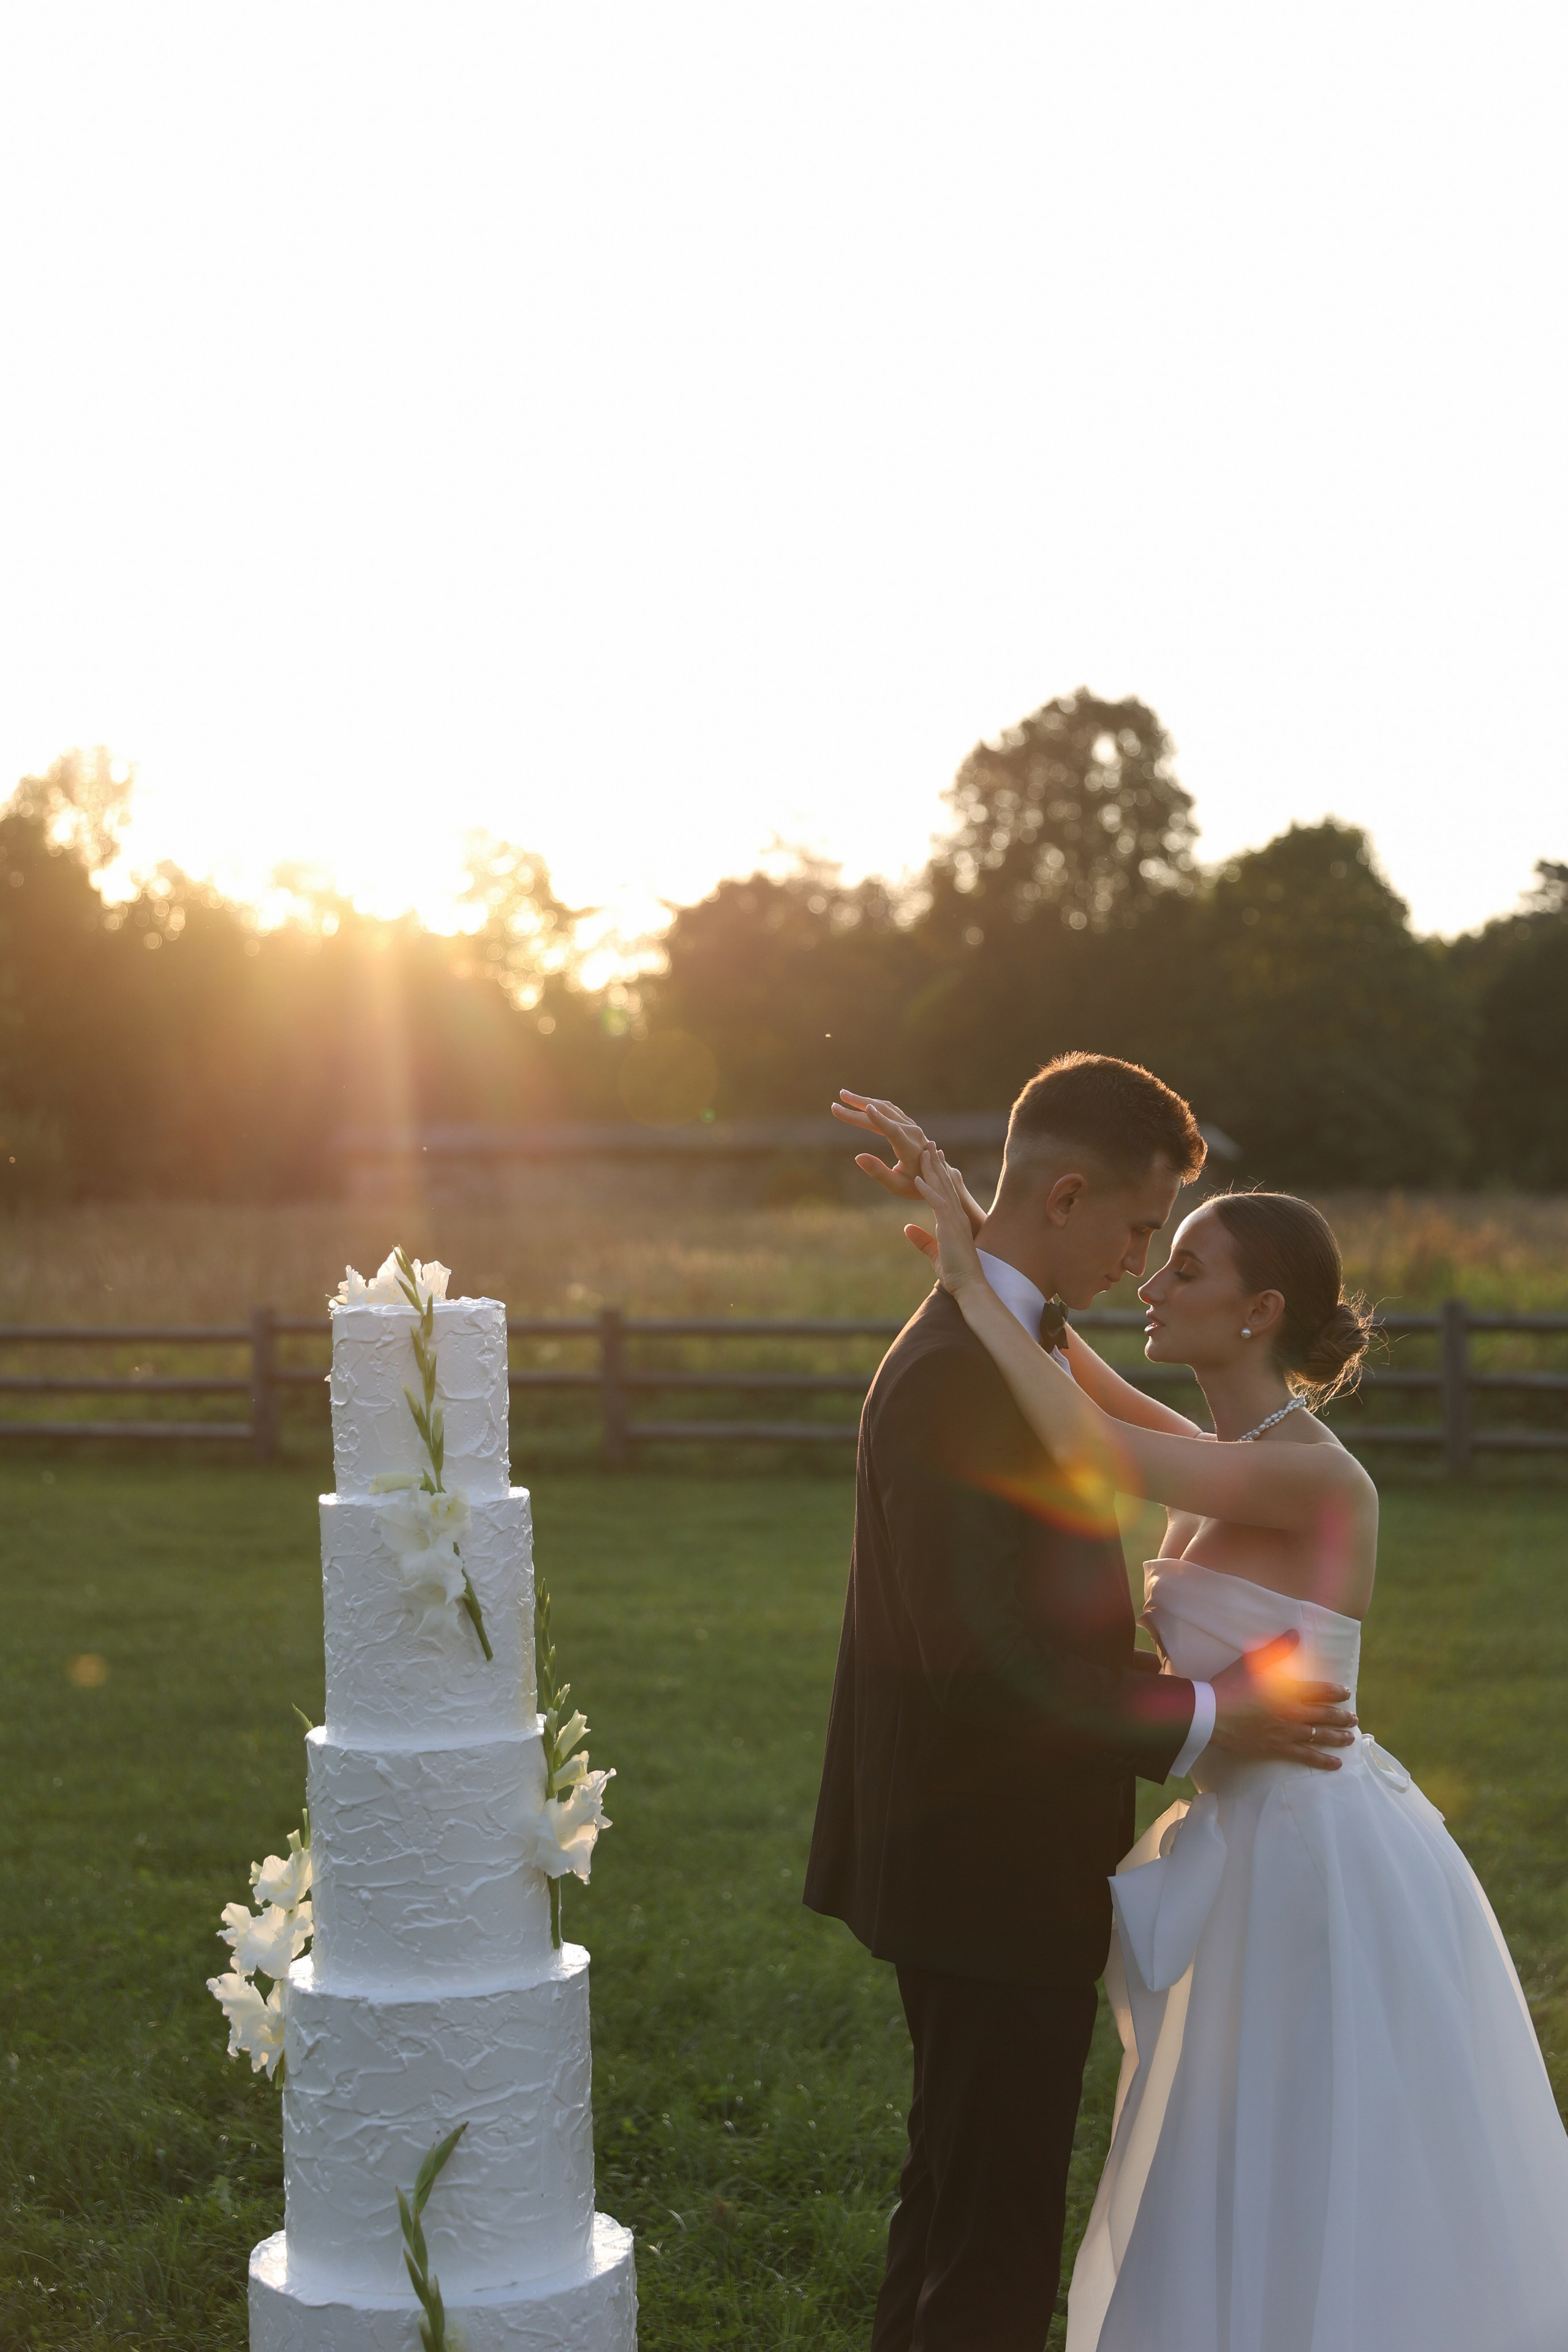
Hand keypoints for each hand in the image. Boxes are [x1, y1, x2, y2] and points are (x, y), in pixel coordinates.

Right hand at [832, 1091, 984, 1234]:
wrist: (937, 1176)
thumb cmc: (916, 1185)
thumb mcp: (896, 1185)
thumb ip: (878, 1172)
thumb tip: (858, 1157)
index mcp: (909, 1148)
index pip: (892, 1130)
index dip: (879, 1119)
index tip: (867, 1108)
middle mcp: (912, 1132)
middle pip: (884, 1114)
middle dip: (858, 1107)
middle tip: (836, 1103)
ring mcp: (912, 1126)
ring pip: (886, 1108)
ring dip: (864, 1101)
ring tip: (844, 1096)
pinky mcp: (909, 1124)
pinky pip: (890, 1110)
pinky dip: (874, 1104)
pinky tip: (862, 1103)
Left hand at [910, 1145, 986, 1296]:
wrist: (970, 1286)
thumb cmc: (957, 1274)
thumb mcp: (936, 1254)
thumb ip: (922, 1240)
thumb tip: (907, 1227)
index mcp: (955, 1221)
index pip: (947, 1191)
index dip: (940, 1173)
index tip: (935, 1158)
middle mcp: (957, 1216)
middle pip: (946, 1183)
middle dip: (936, 1163)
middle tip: (930, 1143)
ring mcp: (955, 1220)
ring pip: (943, 1188)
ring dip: (932, 1168)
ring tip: (925, 1150)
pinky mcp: (950, 1227)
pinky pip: (938, 1203)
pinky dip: (928, 1190)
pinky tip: (918, 1178)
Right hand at [1208, 1631, 1357, 1771]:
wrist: (1212, 1715)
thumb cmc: (1230, 1685)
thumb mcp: (1252, 1661)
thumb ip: (1277, 1649)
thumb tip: (1295, 1634)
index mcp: (1289, 1690)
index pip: (1320, 1690)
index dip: (1336, 1692)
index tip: (1347, 1693)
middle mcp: (1293, 1712)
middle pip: (1325, 1714)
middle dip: (1341, 1716)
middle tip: (1353, 1718)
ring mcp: (1287, 1732)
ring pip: (1320, 1736)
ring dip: (1338, 1736)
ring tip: (1350, 1738)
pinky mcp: (1278, 1748)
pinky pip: (1306, 1756)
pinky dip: (1323, 1761)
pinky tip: (1336, 1764)